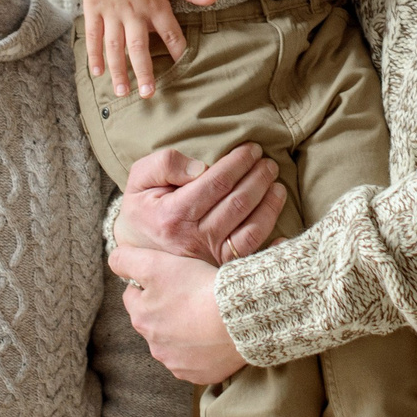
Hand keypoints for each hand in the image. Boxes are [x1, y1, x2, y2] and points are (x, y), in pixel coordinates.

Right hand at [83, 0, 218, 97]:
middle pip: (138, 48)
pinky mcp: (93, 8)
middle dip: (143, 72)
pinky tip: (98, 73)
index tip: (181, 70)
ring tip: (122, 92)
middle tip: (148, 94)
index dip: (178, 52)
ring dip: (118, 70)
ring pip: (114, 46)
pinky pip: (93, 35)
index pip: (170, 34)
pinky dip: (94, 54)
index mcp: (155, 4)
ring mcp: (111, 12)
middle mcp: (133, 12)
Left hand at [111, 246, 245, 384]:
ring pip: (173, 342)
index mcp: (141, 318)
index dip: (150, 283)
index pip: (134, 296)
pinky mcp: (199, 375)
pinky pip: (195, 360)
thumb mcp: (156, 264)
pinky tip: (213, 335)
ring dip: (183, 330)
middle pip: (153, 321)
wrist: (238, 318)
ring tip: (204, 315)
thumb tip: (114, 262)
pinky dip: (201, 349)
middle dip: (166, 308)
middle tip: (190, 294)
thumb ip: (127, 261)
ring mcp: (177, 363)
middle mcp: (154, 346)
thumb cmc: (198, 288)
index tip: (170, 278)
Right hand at [114, 145, 285, 263]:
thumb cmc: (143, 209)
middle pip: (238, 203)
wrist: (138, 250)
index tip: (252, 149)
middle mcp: (193, 239)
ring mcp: (209, 256)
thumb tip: (199, 167)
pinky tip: (279, 218)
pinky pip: (254, 253)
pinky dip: (271, 235)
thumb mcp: (139, 180)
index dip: (238, 163)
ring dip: (269, 203)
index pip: (216, 183)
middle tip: (269, 163)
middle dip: (259, 178)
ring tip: (276, 183)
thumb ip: (164, 164)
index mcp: (173, 216)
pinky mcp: (221, 267)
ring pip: (251, 228)